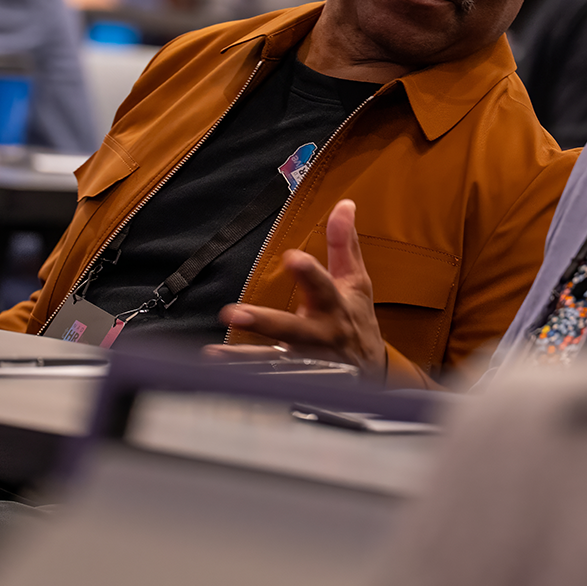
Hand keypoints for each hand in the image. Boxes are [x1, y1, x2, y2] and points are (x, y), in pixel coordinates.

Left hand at [208, 198, 387, 382]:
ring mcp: (308, 361)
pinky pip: (269, 380)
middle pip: (293, 329)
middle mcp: (321, 335)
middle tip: (233, 313)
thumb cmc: (356, 318)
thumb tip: (344, 205)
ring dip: (244, 359)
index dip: (309, 272)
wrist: (371, 372)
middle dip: (265, 322)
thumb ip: (344, 243)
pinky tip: (218, 374)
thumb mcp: (356, 281)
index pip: (323, 284)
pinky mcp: (296, 380)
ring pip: (276, 361)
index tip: (292, 257)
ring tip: (215, 353)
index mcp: (335, 305)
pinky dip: (245, 379)